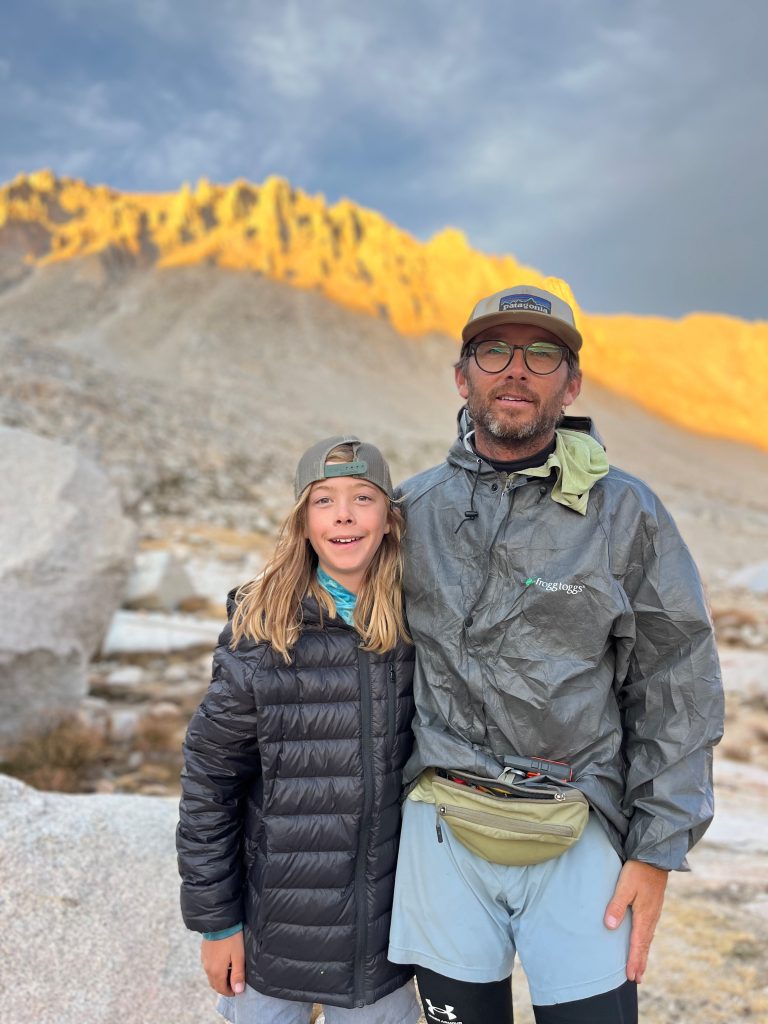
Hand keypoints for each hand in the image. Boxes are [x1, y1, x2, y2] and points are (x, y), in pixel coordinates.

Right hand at [201, 931, 245, 995]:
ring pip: (211, 976)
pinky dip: (215, 970)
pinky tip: (223, 962)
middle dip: (224, 987)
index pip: (221, 989)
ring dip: (219, 979)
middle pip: (215, 984)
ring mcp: (204, 960)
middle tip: (234, 983)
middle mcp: (207, 968)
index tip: (237, 990)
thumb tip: (238, 991)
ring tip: (230, 972)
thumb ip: (238, 974)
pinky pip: (208, 967)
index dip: (230, 992)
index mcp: (216, 972)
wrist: (219, 921)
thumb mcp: (238, 956)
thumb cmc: (231, 939)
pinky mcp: (203, 953)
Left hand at [604, 859, 667, 983]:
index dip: (634, 961)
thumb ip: (616, 906)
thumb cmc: (638, 870)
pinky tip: (645, 940)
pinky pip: (650, 929)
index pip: (638, 944)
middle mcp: (651, 917)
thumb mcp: (624, 886)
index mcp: (644, 916)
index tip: (631, 976)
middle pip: (645, 945)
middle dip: (640, 962)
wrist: (655, 856)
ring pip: (648, 937)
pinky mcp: (654, 905)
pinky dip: (647, 940)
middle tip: (637, 979)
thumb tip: (610, 927)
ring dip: (644, 953)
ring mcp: (654, 911)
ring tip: (641, 966)